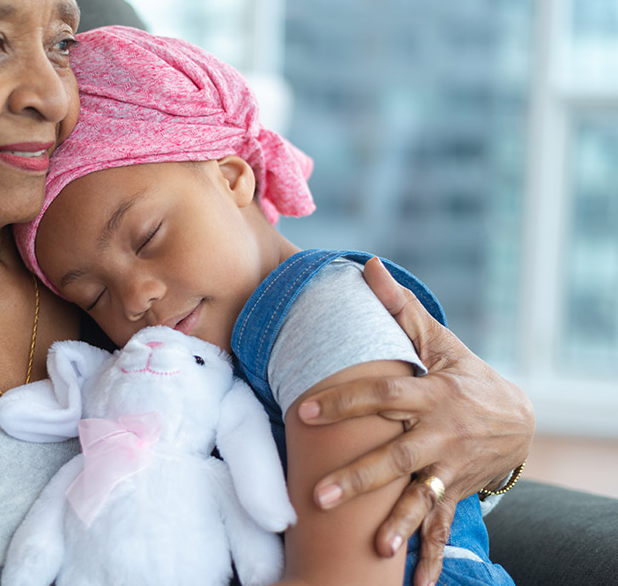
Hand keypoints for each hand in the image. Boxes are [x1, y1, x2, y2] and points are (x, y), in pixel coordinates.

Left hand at [295, 257, 534, 585]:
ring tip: (373, 548)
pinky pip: (441, 527)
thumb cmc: (462, 373)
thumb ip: (397, 309)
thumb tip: (366, 265)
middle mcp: (438, 434)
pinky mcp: (454, 492)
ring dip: (397, 523)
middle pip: (396, 457)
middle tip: (320, 495)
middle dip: (360, 477)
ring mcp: (447, 467)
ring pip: (420, 498)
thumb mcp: (436, 340)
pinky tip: (417, 584)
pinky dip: (432, 556)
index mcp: (429, 393)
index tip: (304, 410)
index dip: (345, 401)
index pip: (382, 396)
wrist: (516, 417)